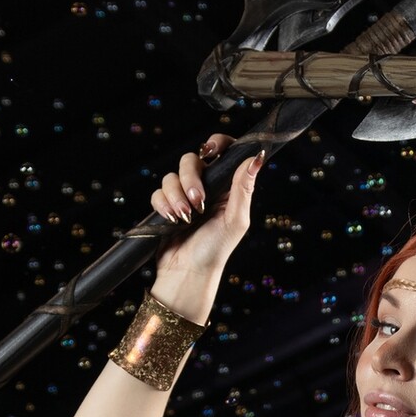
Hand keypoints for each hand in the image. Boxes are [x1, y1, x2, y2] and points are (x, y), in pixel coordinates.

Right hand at [151, 134, 263, 286]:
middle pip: (192, 159)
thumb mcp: (236, 220)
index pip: (223, 152)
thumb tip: (256, 158)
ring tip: (184, 217)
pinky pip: (158, 192)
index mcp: (227, 188)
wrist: (188, 273)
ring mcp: (184, 196)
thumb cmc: (216, 251)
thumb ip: (243, 189)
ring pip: (172, 176)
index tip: (210, 150)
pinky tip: (171, 219)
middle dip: (191, 177)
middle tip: (197, 201)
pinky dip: (163, 204)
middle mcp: (206, 188)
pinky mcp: (166, 206)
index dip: (216, 143)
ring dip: (176, 195)